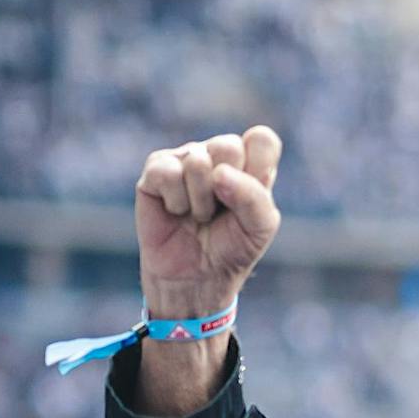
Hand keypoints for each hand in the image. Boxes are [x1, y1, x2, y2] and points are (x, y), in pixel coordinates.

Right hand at [134, 125, 282, 323]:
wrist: (196, 278)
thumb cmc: (232, 249)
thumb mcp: (259, 228)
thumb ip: (254, 196)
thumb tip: (218, 173)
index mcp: (249, 164)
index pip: (262, 140)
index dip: (258, 170)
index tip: (250, 200)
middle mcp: (218, 155)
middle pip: (228, 145)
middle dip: (228, 189)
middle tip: (221, 211)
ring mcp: (186, 158)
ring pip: (197, 161)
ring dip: (201, 201)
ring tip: (199, 216)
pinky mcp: (156, 169)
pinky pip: (167, 173)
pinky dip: (176, 202)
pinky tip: (176, 211)